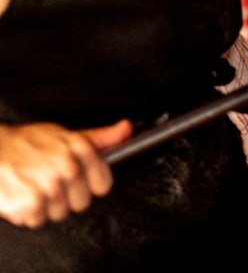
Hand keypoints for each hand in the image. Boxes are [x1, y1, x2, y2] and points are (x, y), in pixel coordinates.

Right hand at [0, 119, 131, 227]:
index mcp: (79, 149)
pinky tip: (21, 194)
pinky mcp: (29, 203)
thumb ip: (99, 137)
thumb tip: (125, 129)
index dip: (91, 185)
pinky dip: (26, 212)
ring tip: (32, 185)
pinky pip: (37, 220)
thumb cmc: (24, 142)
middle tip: (48, 181)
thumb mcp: (64, 134)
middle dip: (66, 197)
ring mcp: (49, 186)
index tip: (79, 180)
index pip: (103, 184)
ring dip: (45, 205)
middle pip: (81, 203)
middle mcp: (67, 167)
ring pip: (59, 214)